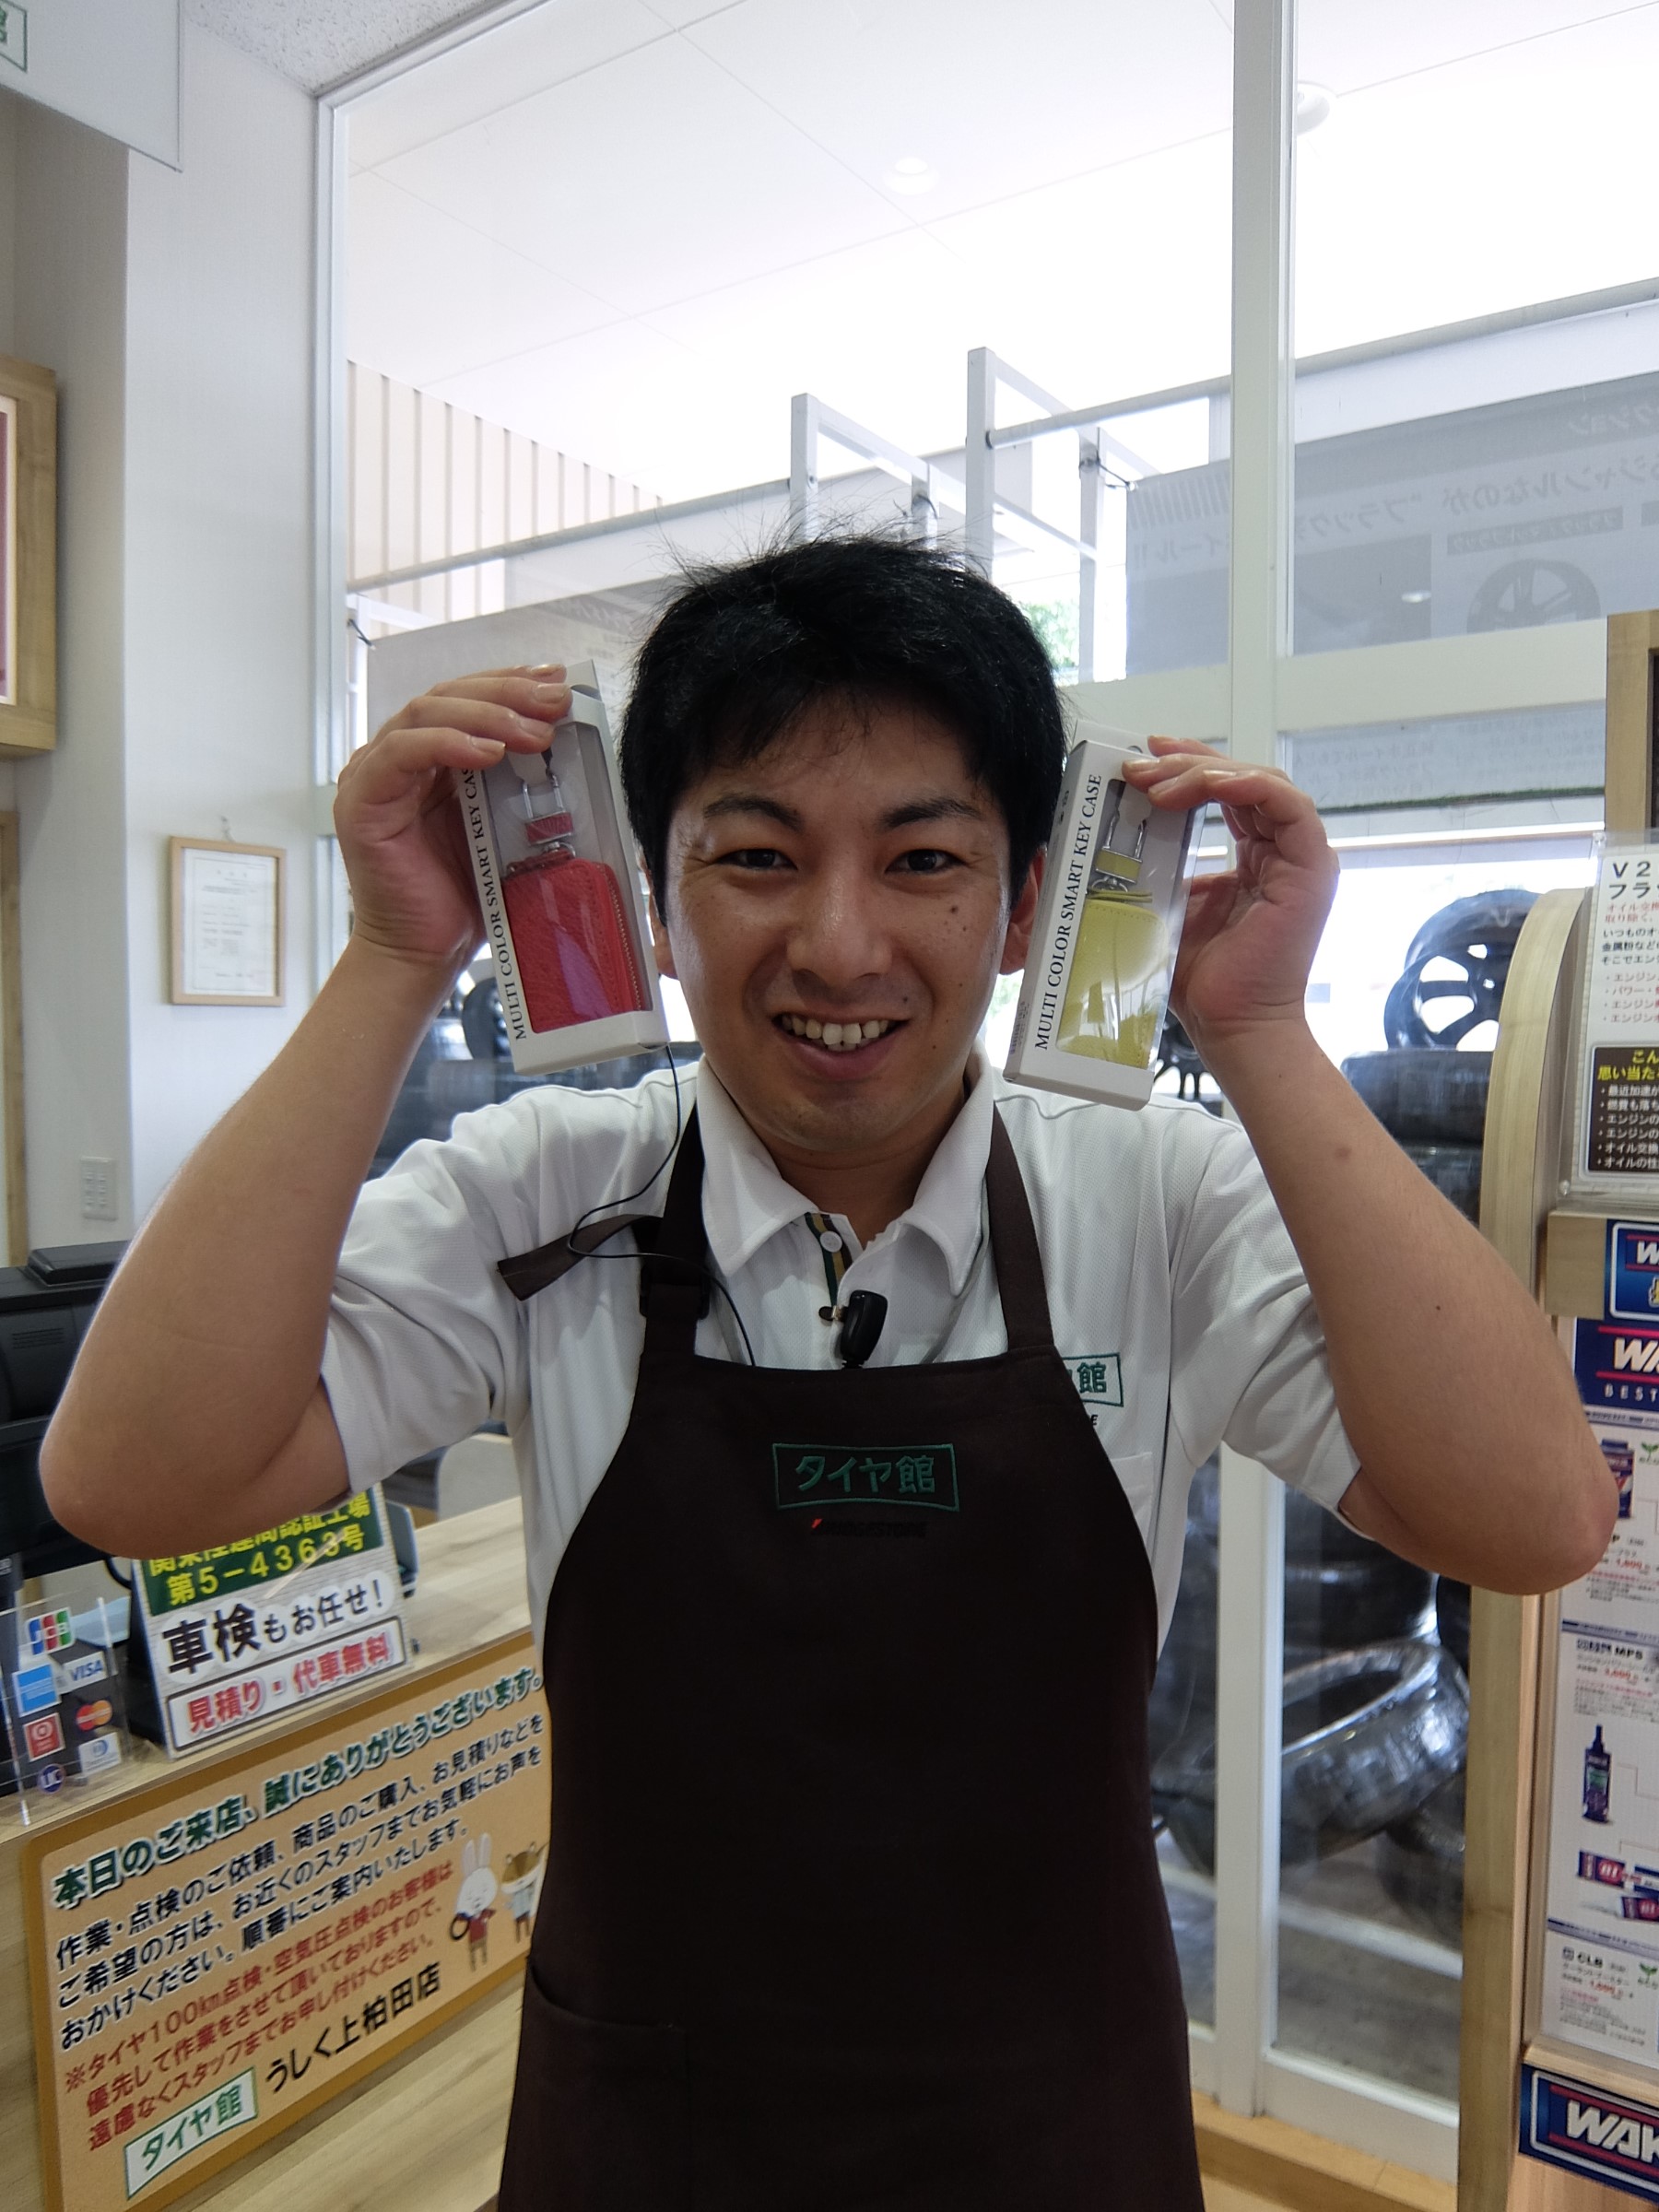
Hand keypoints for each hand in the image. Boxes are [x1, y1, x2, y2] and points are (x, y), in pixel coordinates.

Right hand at [335, 667, 571, 974]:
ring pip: (425, 713)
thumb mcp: (508, 824)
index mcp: (431, 755)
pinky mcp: (361, 802)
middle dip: (508, 693)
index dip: (512, 682)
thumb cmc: (469, 896)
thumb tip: (568, 738)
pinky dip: (448, 744)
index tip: (559, 681)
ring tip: (535, 732)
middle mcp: (396, 756)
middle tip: (555, 701)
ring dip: (487, 715)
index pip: (467, 697)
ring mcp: (373, 775)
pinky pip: (402, 753)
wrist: (427, 954)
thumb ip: (522, 780)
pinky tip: (490, 752)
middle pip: (447, 695)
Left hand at [1120, 736, 1336, 1066]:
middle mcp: (1282, 852)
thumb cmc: (1202, 979)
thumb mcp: (1171, 904)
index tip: (1142, 758)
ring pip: (1261, 783)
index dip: (1186, 767)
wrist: (1229, 1023)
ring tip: (1159, 782)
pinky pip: (1287, 804)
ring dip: (1206, 773)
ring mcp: (1301, 858)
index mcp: (1256, 858)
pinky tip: (1208, 784)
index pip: (1226, 793)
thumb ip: (1162, 865)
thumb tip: (1119, 833)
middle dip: (1187, 764)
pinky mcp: (1312, 868)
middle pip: (1242, 779)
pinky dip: (1247, 785)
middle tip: (1140, 765)